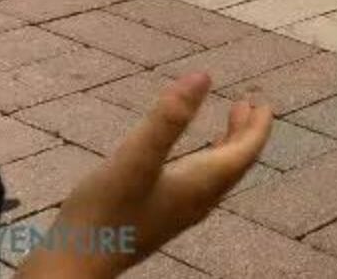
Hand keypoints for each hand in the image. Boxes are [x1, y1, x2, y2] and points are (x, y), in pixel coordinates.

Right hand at [20, 73, 270, 278]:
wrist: (72, 267)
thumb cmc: (103, 213)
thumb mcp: (135, 157)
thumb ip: (169, 117)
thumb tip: (203, 76)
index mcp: (199, 185)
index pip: (244, 153)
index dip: (258, 126)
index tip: (263, 101)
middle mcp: (195, 201)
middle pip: (234, 164)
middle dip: (244, 132)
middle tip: (248, 103)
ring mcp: (176, 213)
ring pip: (216, 175)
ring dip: (226, 146)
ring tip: (228, 122)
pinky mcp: (157, 218)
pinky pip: (197, 184)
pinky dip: (204, 160)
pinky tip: (184, 158)